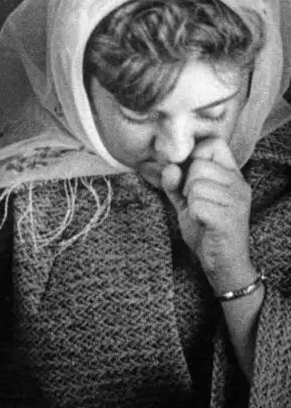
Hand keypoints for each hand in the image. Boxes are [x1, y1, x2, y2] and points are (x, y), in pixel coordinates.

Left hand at [161, 137, 254, 293]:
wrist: (221, 263)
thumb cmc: (205, 228)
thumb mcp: (187, 199)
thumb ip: (175, 180)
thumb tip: (170, 166)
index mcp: (232, 175)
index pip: (213, 144)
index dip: (194, 155)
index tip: (189, 173)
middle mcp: (239, 185)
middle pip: (199, 164)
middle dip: (187, 183)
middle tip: (196, 201)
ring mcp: (237, 201)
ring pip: (196, 184)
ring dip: (190, 201)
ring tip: (201, 213)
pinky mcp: (229, 218)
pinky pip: (197, 204)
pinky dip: (193, 214)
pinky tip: (203, 223)